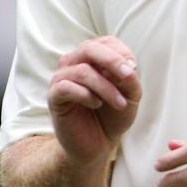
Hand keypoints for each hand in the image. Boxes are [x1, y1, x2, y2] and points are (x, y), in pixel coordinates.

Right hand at [48, 35, 141, 165]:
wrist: (97, 144)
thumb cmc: (113, 116)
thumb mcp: (131, 96)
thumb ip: (130, 79)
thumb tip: (127, 66)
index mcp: (93, 58)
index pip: (106, 42)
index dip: (121, 53)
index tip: (133, 72)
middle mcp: (74, 63)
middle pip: (89, 48)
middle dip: (112, 60)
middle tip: (129, 76)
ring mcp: (61, 79)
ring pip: (81, 70)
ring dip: (106, 87)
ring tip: (120, 103)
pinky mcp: (54, 97)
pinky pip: (66, 87)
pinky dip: (86, 95)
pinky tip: (97, 104)